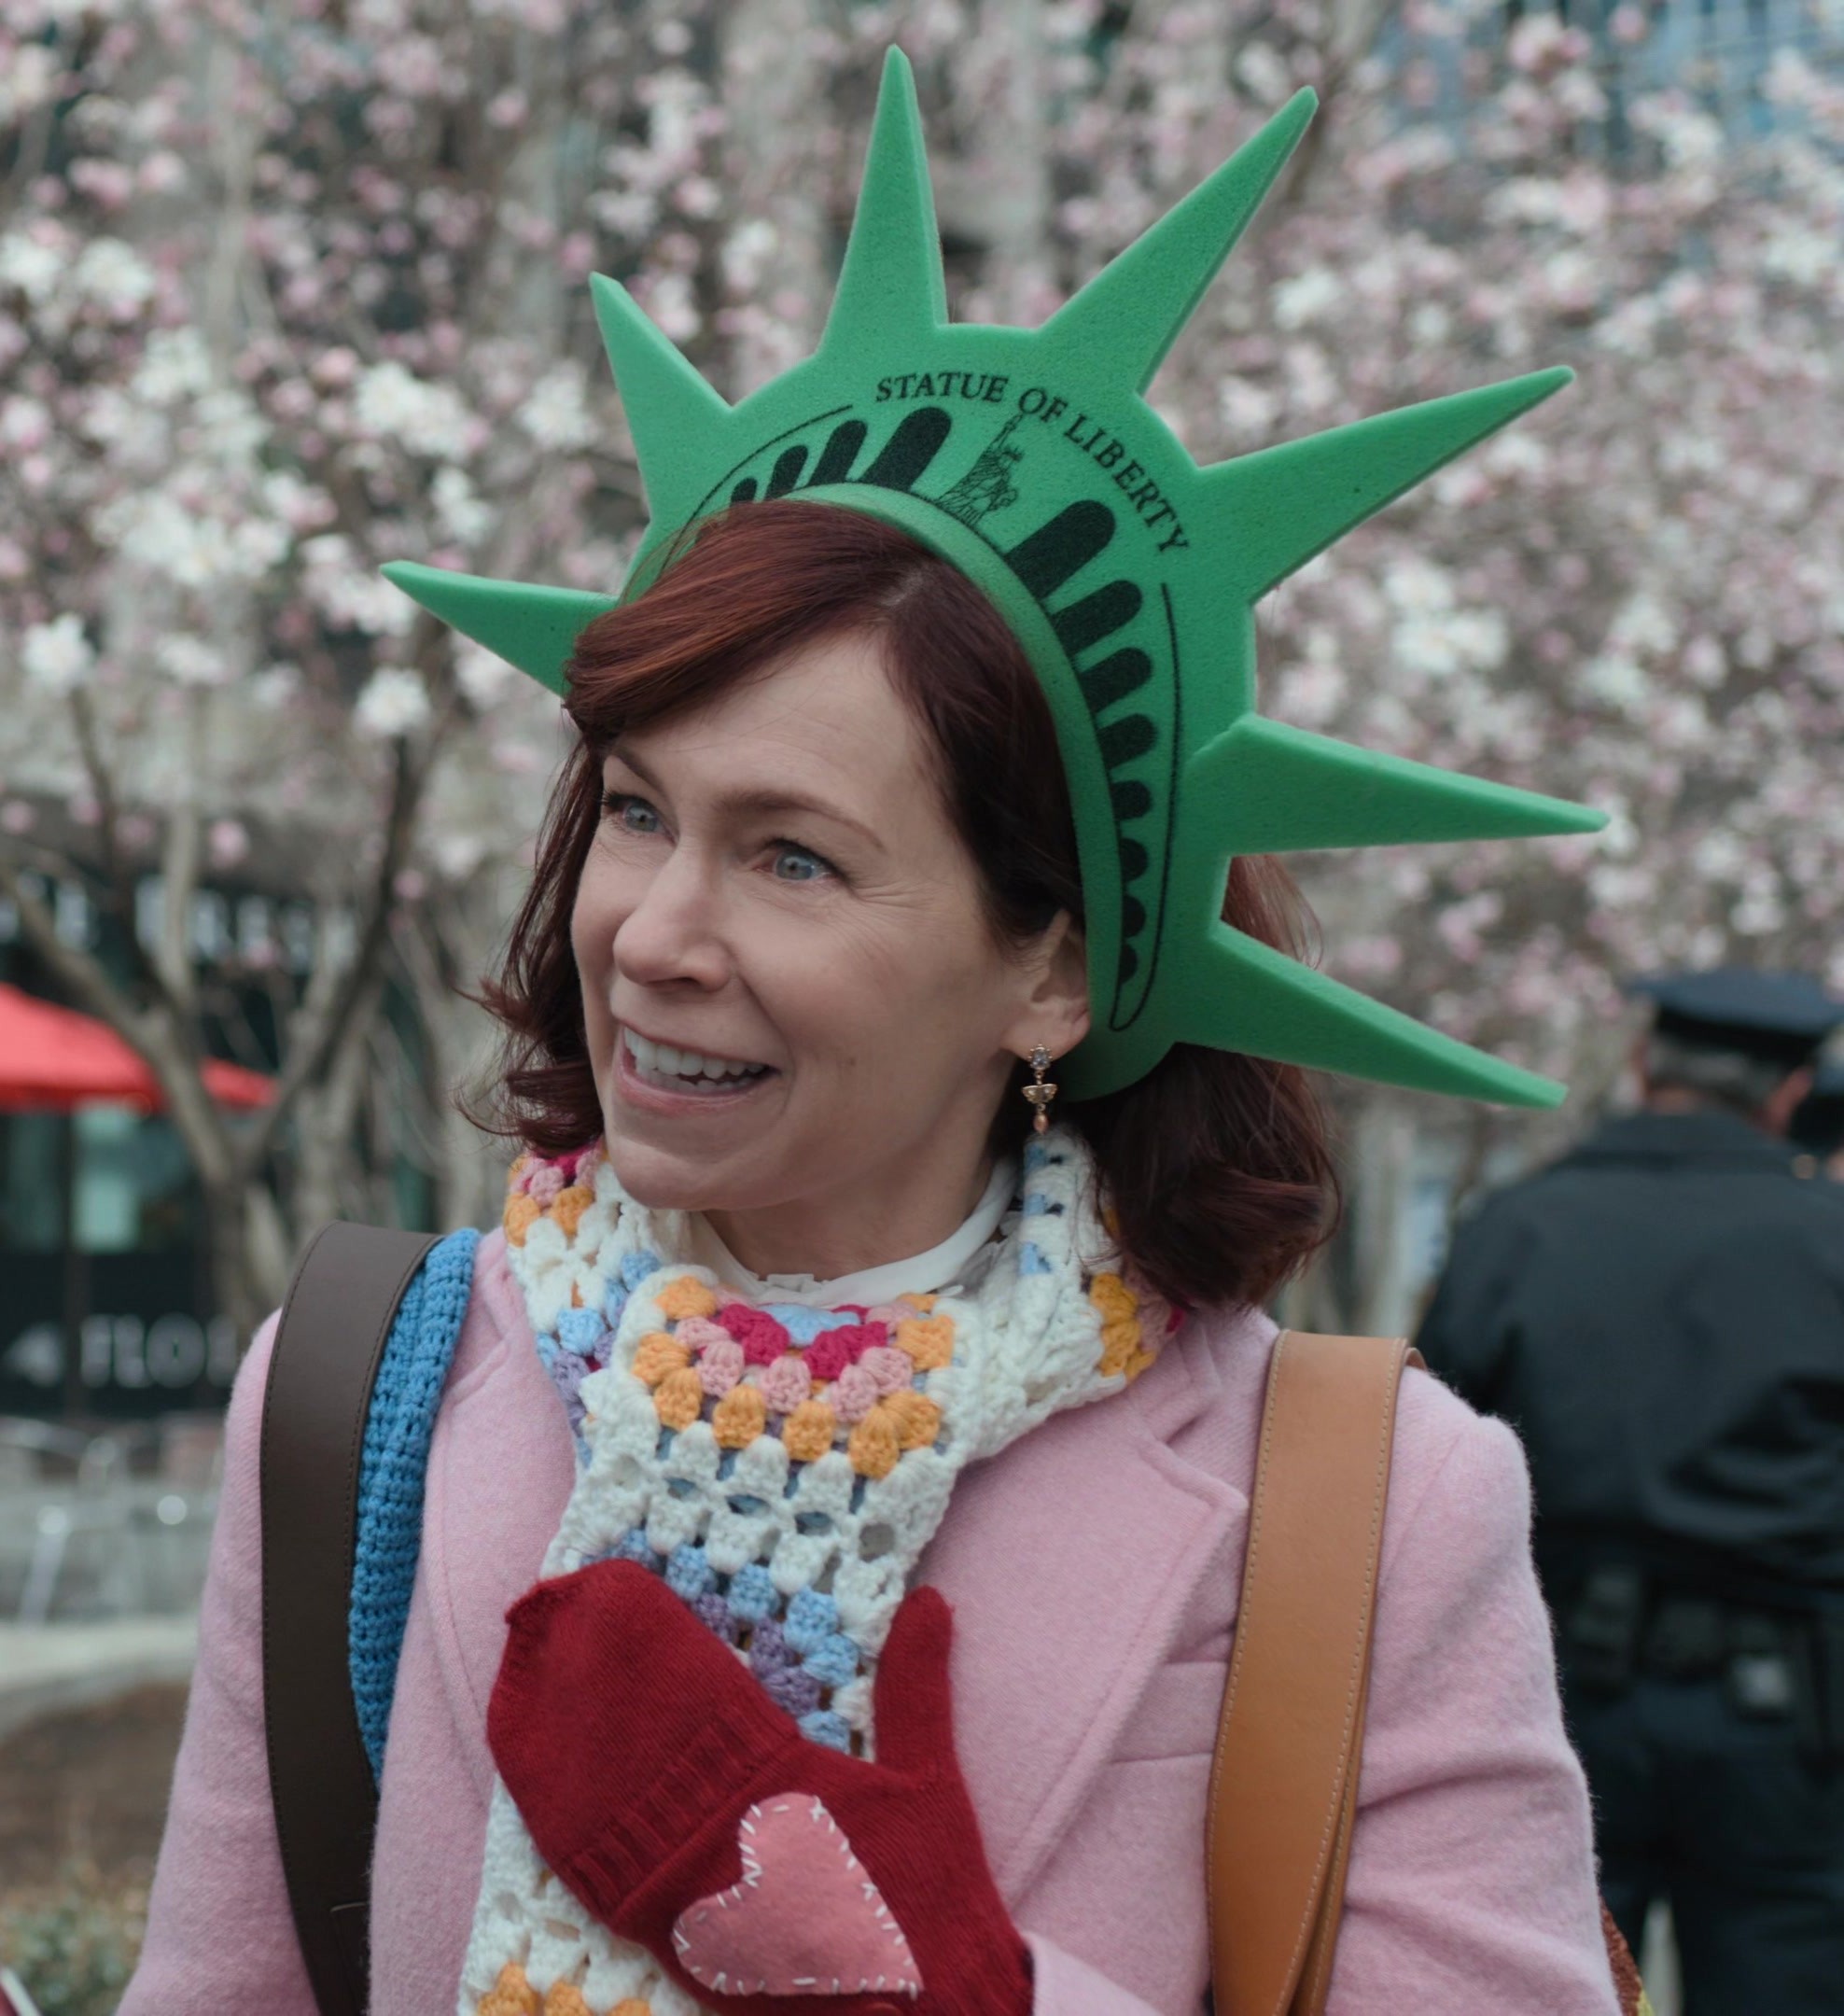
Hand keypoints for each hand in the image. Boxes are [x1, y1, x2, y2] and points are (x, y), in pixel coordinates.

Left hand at [489, 1560, 1031, 2015]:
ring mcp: (691, 1886)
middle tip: (547, 1610)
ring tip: (521, 1678)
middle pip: (631, 1733)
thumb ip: (917, 1684)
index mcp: (783, 1775)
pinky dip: (560, 1822)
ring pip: (602, 1798)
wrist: (921, 2013)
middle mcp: (724, 1827)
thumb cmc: (927, 1896)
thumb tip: (930, 1599)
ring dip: (558, 1736)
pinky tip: (531, 1785)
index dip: (652, 1638)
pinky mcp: (675, 1940)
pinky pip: (599, 1873)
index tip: (613, 1586)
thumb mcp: (929, 1780)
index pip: (700, 1688)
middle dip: (586, 1672)